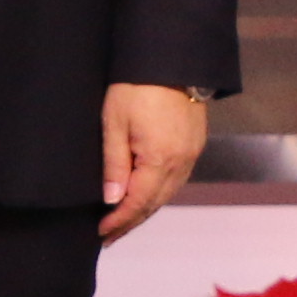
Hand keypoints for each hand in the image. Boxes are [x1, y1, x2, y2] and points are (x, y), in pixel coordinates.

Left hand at [99, 82, 210, 240]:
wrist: (170, 59)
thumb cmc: (136, 86)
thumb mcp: (114, 123)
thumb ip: (113, 164)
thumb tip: (111, 199)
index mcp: (160, 160)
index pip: (137, 203)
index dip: (119, 221)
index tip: (101, 233)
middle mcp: (181, 163)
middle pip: (154, 204)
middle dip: (131, 222)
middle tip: (109, 236)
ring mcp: (191, 155)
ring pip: (167, 194)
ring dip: (145, 210)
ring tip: (124, 222)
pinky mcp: (194, 145)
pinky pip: (176, 180)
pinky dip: (159, 193)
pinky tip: (146, 196)